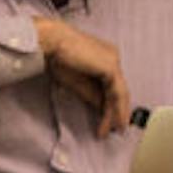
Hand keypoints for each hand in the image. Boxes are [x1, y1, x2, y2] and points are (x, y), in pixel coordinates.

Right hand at [34, 18, 131, 136]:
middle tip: (115, 130)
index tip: (107, 120)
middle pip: (119, 90)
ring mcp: (114, 62)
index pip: (111, 85)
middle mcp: (112, 58)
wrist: (52, 42)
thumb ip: (90, 93)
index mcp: (104, 58)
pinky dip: (116, 109)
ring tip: (114, 130)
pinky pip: (117, 93)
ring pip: (120, 93)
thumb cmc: (57, 57)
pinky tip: (113, 121)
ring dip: (117, 114)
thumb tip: (101, 108)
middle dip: (118, 112)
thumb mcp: (76, 81)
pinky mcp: (111, 67)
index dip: (111, 104)